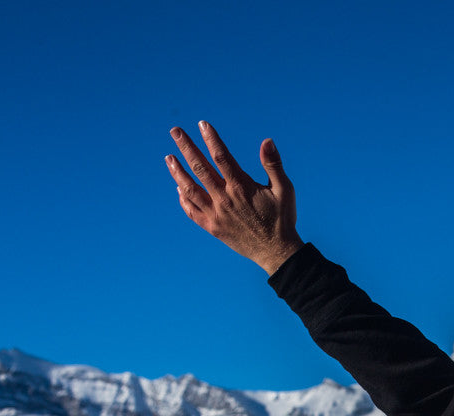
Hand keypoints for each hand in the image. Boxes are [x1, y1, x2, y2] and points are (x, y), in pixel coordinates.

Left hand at [166, 122, 303, 273]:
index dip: (211, 139)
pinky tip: (178, 188)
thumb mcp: (285, 190)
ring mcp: (216, 214)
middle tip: (175, 131)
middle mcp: (225, 199)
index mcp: (241, 187)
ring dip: (177, 172)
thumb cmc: (282, 218)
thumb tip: (267, 141)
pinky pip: (192, 212)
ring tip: (169, 158)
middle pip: (200, 168)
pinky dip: (183, 199)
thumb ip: (273, 165)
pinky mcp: (213, 228)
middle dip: (186, 147)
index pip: (221, 157)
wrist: (276, 252)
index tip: (202, 124)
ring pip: (190, 189)